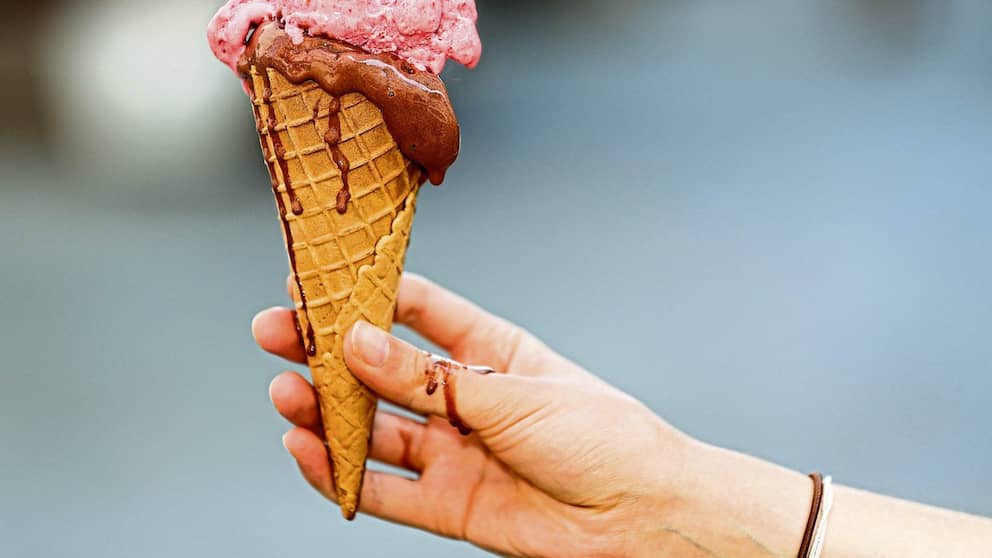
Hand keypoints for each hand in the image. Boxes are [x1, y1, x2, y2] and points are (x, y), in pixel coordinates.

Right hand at [252, 273, 696, 556]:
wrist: (642, 516)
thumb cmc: (603, 437)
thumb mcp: (513, 394)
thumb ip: (429, 378)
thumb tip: (357, 342)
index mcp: (491, 353)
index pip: (418, 310)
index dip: (366, 293)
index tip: (317, 279)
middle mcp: (465, 399)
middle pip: (381, 370)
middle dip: (327, 351)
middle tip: (275, 333)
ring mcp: (454, 451)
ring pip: (374, 429)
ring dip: (326, 412)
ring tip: (285, 393)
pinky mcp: (449, 503)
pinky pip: (384, 489)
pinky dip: (342, 474)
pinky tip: (306, 452)